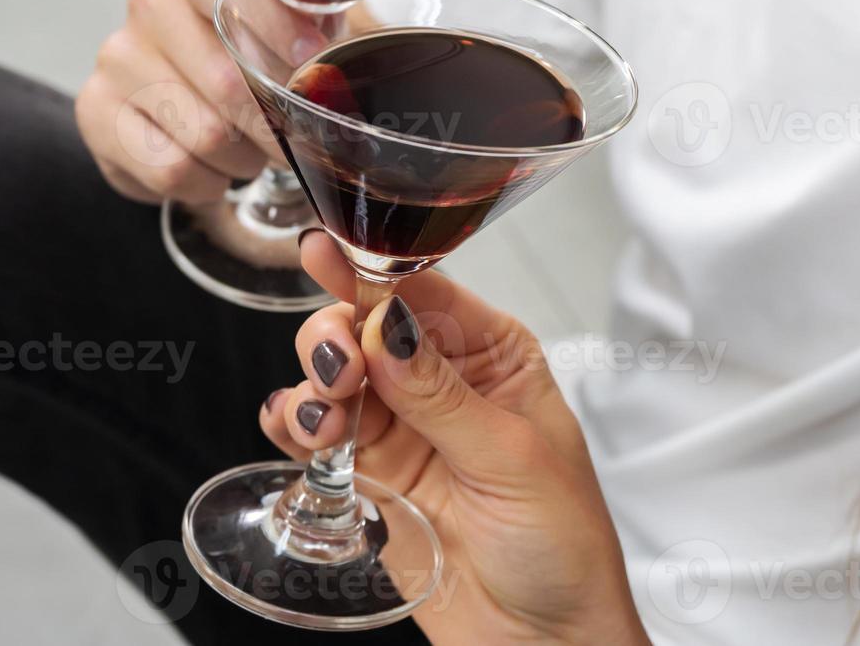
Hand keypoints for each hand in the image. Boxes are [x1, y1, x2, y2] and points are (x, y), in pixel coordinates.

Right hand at [75, 0, 325, 202]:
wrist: (184, 94)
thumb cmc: (254, 53)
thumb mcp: (297, 27)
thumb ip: (318, 27)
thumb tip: (335, 67)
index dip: (269, 21)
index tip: (312, 59)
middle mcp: (149, 3)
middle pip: (223, 78)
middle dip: (275, 126)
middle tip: (297, 143)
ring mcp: (117, 57)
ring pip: (204, 133)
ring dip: (244, 158)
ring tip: (250, 153)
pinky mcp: (96, 110)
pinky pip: (171, 168)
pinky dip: (207, 183)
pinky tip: (213, 170)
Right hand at [259, 232, 651, 645]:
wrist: (543, 645)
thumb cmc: (563, 547)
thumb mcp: (512, 459)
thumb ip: (442, 395)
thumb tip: (391, 327)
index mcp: (495, 356)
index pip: (425, 292)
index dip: (373, 270)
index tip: (326, 252)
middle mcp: (442, 382)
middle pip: (366, 324)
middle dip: (338, 335)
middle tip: (340, 371)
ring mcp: (403, 429)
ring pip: (335, 374)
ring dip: (316, 383)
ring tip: (328, 418)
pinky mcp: (371, 475)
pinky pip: (317, 433)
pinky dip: (296, 424)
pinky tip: (300, 433)